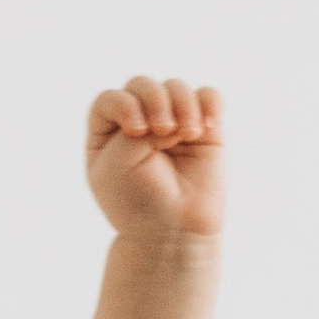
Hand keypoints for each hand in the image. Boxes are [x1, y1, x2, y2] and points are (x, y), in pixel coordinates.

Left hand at [85, 77, 224, 243]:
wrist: (175, 232)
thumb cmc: (139, 203)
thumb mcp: (117, 165)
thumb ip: (136, 126)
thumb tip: (175, 109)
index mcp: (108, 132)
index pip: (112, 99)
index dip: (125, 105)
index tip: (137, 132)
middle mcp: (138, 121)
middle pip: (143, 85)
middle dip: (155, 101)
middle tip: (164, 131)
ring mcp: (172, 123)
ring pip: (176, 87)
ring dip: (183, 103)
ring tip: (188, 132)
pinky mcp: (203, 130)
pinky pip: (210, 97)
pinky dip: (210, 104)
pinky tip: (207, 127)